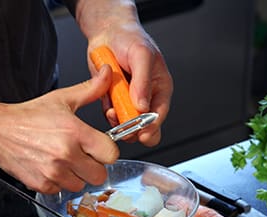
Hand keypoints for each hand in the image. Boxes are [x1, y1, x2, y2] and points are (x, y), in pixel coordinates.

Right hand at [0, 66, 119, 193]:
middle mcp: (66, 154)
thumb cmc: (29, 116)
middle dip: (93, 166)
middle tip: (82, 156)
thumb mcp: (62, 99)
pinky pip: (61, 190)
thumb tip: (108, 74)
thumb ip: (90, 89)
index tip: (99, 148)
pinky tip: (50, 167)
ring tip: (63, 161)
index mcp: (75, 132)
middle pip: (99, 175)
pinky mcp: (42, 184)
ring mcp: (53, 172)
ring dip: (75, 176)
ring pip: (80, 185)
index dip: (106, 151)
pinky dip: (58, 182)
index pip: (110, 154)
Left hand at [78, 1, 172, 146]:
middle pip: (144, 125)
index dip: (152, 127)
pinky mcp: (113, 100)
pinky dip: (108, 114)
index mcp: (160, 87)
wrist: (107, 33)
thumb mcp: (141, 55)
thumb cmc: (130, 38)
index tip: (143, 134)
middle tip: (125, 128)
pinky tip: (107, 104)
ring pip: (126, 123)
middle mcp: (145, 96)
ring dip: (118, 121)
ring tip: (112, 111)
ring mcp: (128, 100)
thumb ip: (142, 81)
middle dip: (134, 129)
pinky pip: (111, 116)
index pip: (159, 114)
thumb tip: (142, 105)